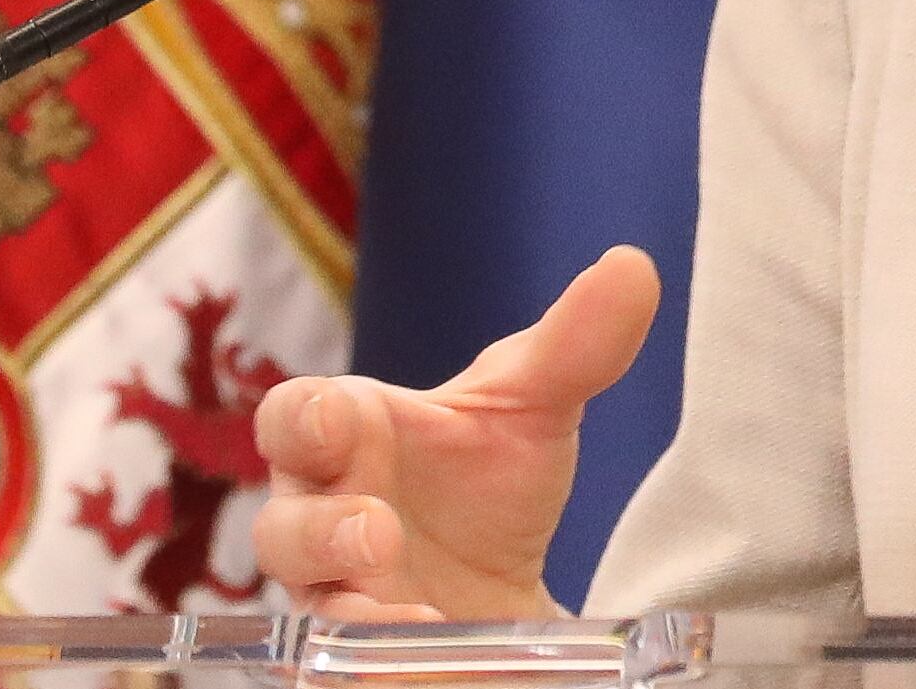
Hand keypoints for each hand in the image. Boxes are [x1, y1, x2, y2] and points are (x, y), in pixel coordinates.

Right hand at [252, 246, 662, 620]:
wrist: (509, 584)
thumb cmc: (488, 475)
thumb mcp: (535, 405)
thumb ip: (575, 344)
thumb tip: (634, 266)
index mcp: (348, 438)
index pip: (294, 418)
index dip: (303, 418)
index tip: (337, 419)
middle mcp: (326, 521)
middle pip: (281, 528)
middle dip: (319, 531)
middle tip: (379, 531)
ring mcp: (339, 598)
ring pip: (310, 609)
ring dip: (350, 612)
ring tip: (410, 613)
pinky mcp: (363, 657)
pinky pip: (348, 666)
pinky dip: (383, 659)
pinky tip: (437, 647)